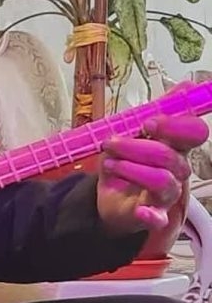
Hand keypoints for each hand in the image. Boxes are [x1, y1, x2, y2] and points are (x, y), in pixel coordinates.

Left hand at [98, 103, 208, 234]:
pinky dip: (151, 214)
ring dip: (129, 169)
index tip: (149, 123)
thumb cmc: (126, 162)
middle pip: (170, 155)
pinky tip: (142, 211)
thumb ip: (157, 111)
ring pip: (161, 180)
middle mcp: (177, 170)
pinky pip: (159, 217)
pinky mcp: (153, 215)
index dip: (175, 126)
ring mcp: (168, 194)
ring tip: (108, 164)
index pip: (194, 133)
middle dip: (135, 146)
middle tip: (110, 143)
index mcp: (176, 147)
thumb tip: (186, 85)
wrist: (109, 198)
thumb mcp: (134, 134)